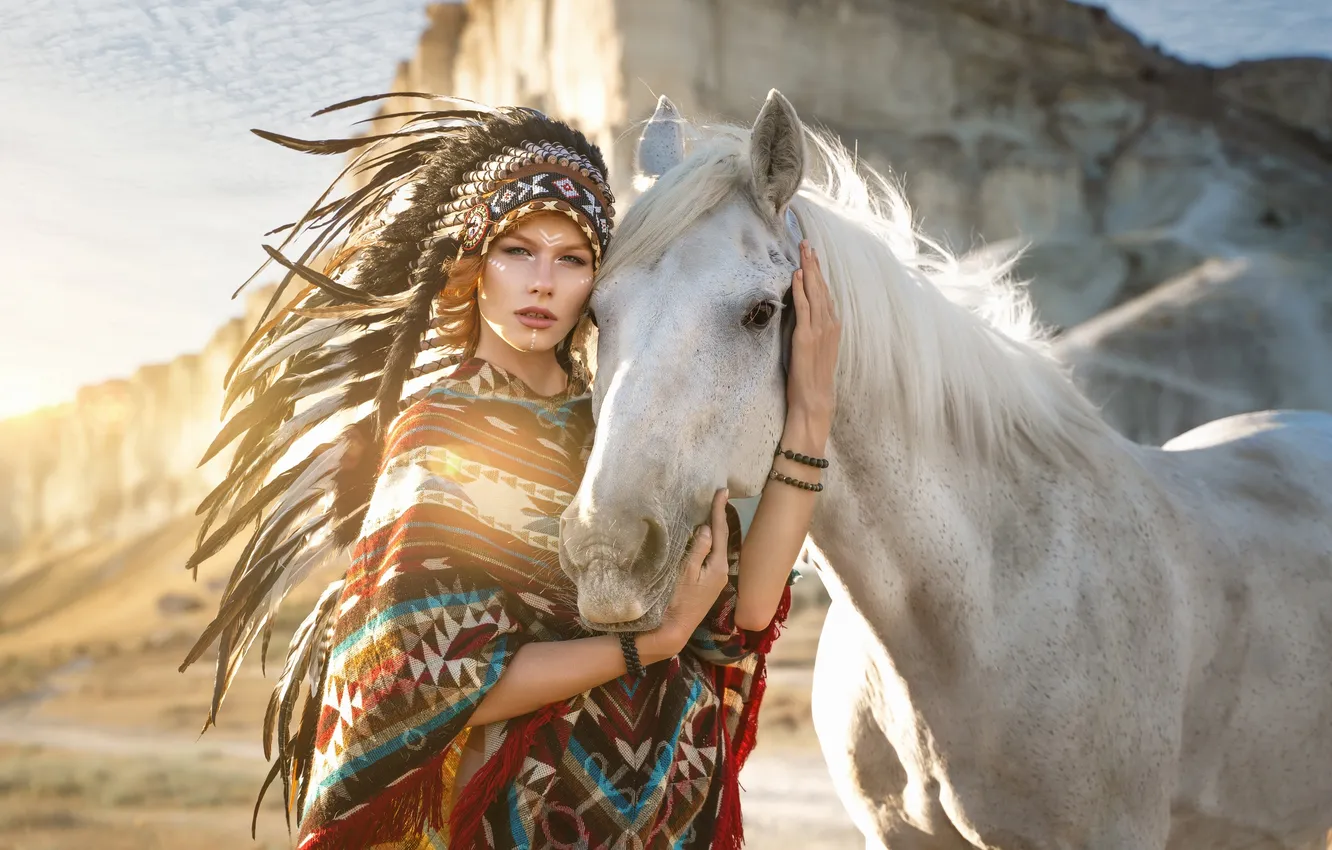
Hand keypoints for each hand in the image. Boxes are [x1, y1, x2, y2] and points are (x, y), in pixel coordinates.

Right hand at [640, 488, 731, 660]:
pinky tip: (705, 537)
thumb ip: (698, 549)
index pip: (720, 531)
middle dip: (719, 517)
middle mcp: (721, 571)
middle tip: (718, 496)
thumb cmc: (678, 601)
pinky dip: (710, 542)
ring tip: (712, 512)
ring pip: (717, 547)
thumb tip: (706, 528)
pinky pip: (712, 555)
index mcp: (717, 566)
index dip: (719, 510)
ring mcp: (716, 578)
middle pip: (722, 538)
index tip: (722, 490)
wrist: (675, 629)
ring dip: (715, 529)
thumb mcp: (686, 573)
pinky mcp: (709, 583)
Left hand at [786, 241, 840, 437]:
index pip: (825, 292)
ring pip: (815, 292)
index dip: (818, 272)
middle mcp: (829, 324)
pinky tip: (797, 274)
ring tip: (803, 250)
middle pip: (822, 287)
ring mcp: (819, 329)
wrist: (815, 399)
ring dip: (808, 269)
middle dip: (813, 263)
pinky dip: (802, 289)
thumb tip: (807, 314)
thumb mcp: (817, 348)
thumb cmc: (813, 377)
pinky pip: (804, 307)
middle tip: (806, 242)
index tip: (812, 254)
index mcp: (832, 326)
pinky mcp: (806, 336)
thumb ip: (815, 329)